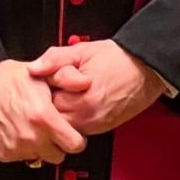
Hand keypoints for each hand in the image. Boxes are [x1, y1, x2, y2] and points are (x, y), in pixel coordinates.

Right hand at [0, 59, 87, 165]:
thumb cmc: (8, 78)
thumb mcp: (42, 74)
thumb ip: (67, 80)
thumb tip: (86, 83)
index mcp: (43, 118)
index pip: (75, 145)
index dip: (75, 138)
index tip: (71, 133)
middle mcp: (30, 137)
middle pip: (58, 156)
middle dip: (57, 144)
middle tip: (49, 130)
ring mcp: (15, 148)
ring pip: (39, 158)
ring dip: (38, 147)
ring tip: (30, 127)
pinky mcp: (2, 153)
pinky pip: (21, 157)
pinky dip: (21, 148)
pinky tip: (17, 130)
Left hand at [26, 40, 165, 134]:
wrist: (145, 69)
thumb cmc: (117, 59)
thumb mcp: (81, 50)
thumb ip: (54, 58)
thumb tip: (33, 68)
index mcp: (80, 97)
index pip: (45, 100)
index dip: (45, 86)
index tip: (52, 77)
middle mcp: (87, 116)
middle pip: (52, 115)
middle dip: (51, 100)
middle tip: (59, 84)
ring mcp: (94, 125)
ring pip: (63, 124)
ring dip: (62, 110)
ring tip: (70, 92)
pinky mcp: (100, 129)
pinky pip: (76, 128)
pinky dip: (73, 117)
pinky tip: (78, 101)